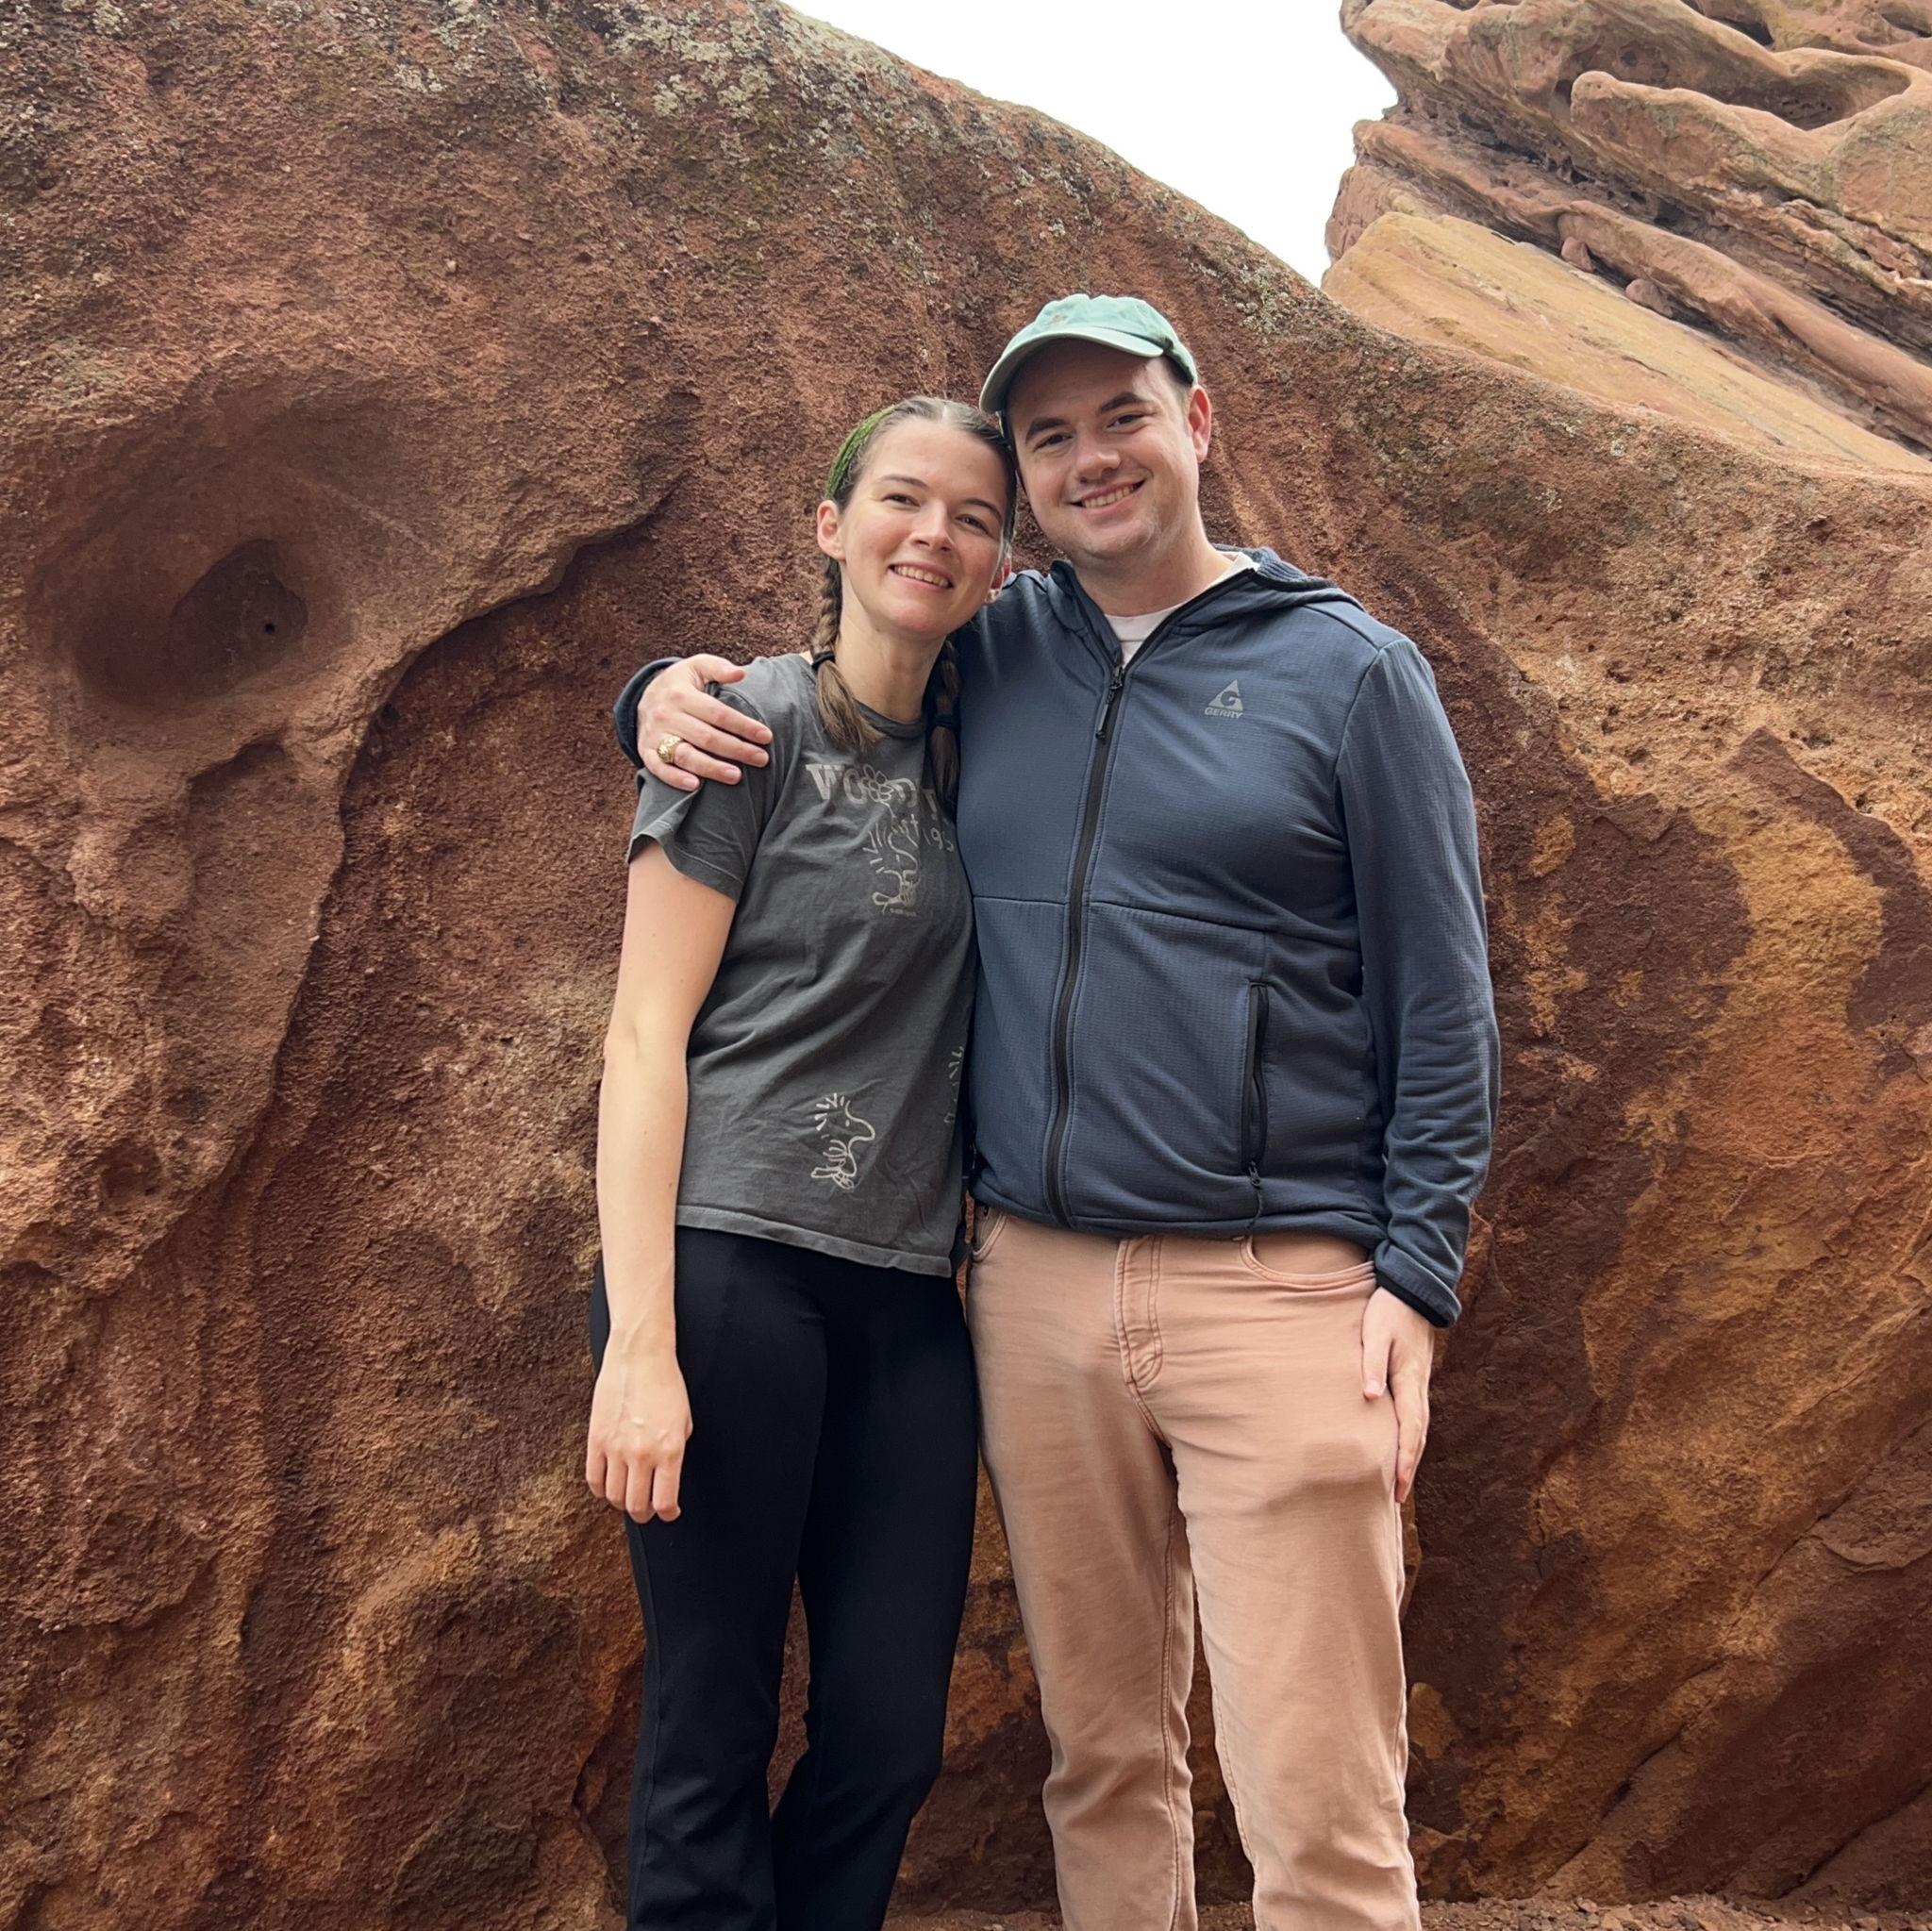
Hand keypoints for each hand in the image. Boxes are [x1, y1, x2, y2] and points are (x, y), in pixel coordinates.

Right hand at [586, 1346, 692, 1521]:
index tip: (669, 1512)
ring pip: (614, 1496)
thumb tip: (667, 1478)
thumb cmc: (666, 1384)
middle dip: (645, 1514)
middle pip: (637, 1506)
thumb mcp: (685, 1421)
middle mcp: (642, 1454)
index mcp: (669, 1450)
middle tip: (648, 1510)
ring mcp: (616, 1448)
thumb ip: (675, 1453)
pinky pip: (593, 1479)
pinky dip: (601, 1489)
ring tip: (629, 1496)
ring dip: (622, 1503)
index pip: (664, 1502)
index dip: (668, 1514)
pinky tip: (610, 1484)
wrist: (640, 1356)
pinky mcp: (596, 1439)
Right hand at [641, 654, 770, 790]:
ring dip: (712, 768)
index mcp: (682, 695)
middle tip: (762, 759)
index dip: (743, 726)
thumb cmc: (681, 683)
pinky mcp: (647, 751)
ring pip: (686, 755)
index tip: (766, 736)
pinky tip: (695, 785)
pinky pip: (659, 768)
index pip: (718, 714)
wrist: (644, 695)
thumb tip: (740, 673)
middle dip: (737, 749)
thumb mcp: (696, 666)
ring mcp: (655, 735)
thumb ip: (718, 667)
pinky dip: (675, 778)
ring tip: (736, 776)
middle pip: (707, 737)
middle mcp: (667, 716)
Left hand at [1360, 1287, 1433, 1504]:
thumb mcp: (1376, 1333)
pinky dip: (1408, 1438)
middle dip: (1408, 1469)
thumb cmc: (1390, 1311)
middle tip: (1397, 1500)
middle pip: (1416, 1438)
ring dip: (1409, 1457)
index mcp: (1410, 1382)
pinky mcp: (1412, 1379)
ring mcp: (1417, 1385)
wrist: (1413, 1290)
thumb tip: (1370, 1397)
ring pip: (1417, 1429)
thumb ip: (1372, 1364)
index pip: (1410, 1431)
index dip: (1404, 1461)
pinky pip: (1413, 1417)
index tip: (1397, 1488)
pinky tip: (1399, 1446)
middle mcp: (1418, 1388)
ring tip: (1398, 1483)